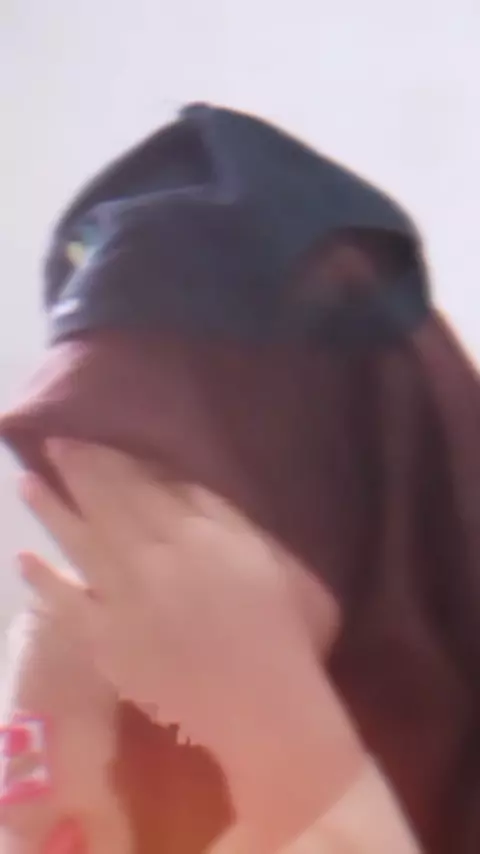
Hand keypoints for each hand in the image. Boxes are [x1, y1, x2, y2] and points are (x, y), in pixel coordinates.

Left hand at [18, 440, 362, 848]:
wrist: (261, 703)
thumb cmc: (280, 628)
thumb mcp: (266, 554)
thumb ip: (223, 515)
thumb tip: (182, 482)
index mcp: (192, 535)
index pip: (144, 487)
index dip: (113, 460)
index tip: (90, 438)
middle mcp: (150, 558)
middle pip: (107, 506)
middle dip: (79, 472)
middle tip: (53, 444)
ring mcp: (123, 600)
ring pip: (80, 543)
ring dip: (51, 510)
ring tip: (26, 482)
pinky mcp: (107, 641)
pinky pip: (67, 606)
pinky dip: (44, 582)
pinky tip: (25, 559)